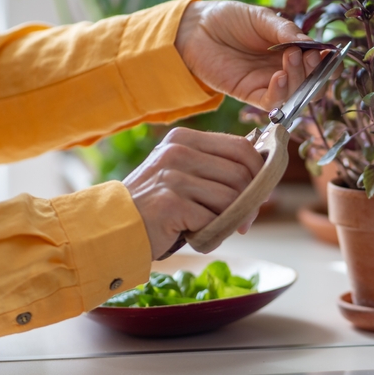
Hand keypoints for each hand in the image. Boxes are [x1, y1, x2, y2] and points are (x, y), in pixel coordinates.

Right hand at [123, 128, 263, 258]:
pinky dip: (211, 233)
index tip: (259, 193)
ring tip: (215, 228)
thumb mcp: (181, 174)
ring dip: (231, 220)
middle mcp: (177, 151)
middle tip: (244, 222)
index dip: (258, 173)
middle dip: (251, 202)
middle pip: (241, 173)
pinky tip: (195, 235)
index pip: (241, 147)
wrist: (111, 229)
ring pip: (231, 197)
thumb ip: (214, 169)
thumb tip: (262, 178)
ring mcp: (172, 176)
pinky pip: (212, 219)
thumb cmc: (153, 206)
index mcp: (183, 139)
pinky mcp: (170, 203)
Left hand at [175, 0, 324, 109]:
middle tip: (310, 56)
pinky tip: (279, 76)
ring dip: (299, 78)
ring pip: (295, 94)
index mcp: (290, 50)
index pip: (317, 64)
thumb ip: (286, 31)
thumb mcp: (262, 18)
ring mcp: (267, 83)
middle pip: (311, 84)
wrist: (196, 27)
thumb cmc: (229, 18)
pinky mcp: (249, 94)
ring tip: (292, 57)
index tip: (329, 53)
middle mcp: (282, 70)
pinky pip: (272, 103)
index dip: (327, 63)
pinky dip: (280, 93)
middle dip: (316, 73)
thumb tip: (313, 45)